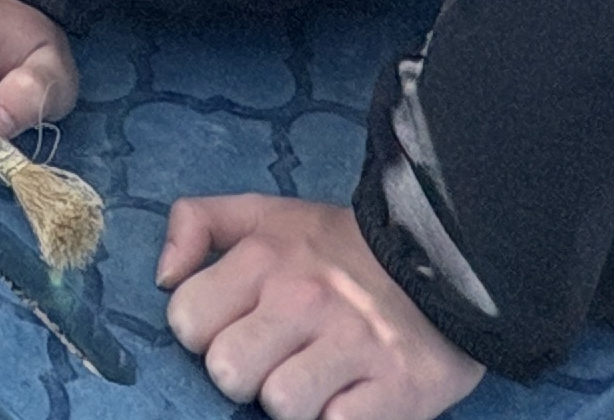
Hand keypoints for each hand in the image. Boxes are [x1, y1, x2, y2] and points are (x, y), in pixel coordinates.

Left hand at [158, 195, 484, 419]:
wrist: (451, 259)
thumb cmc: (344, 249)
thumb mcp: (269, 214)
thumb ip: (201, 222)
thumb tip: (162, 275)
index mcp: (266, 256)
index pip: (187, 319)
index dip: (205, 332)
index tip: (237, 326)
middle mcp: (305, 298)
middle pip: (227, 372)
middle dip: (247, 374)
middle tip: (279, 357)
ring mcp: (353, 344)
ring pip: (280, 406)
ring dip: (296, 403)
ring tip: (320, 376)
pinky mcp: (397, 388)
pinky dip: (340, 418)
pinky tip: (352, 394)